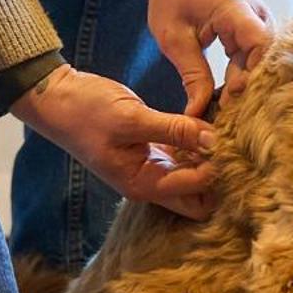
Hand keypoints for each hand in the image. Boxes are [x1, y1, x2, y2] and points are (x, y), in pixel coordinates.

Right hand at [11, 65, 218, 219]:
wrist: (56, 97)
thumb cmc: (86, 110)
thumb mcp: (132, 118)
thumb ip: (175, 130)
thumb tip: (215, 141)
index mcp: (143, 185)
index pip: (196, 192)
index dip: (218, 169)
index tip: (232, 140)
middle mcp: (151, 182)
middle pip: (200, 196)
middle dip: (220, 176)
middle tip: (236, 143)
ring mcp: (152, 165)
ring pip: (195, 172)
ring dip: (211, 156)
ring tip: (230, 128)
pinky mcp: (154, 147)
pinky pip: (185, 152)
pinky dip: (199, 141)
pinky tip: (213, 121)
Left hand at [146, 0, 273, 115]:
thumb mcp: (173, 36)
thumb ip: (190, 73)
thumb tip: (198, 112)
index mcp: (234, 7)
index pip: (260, 43)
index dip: (251, 73)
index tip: (231, 97)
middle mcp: (256, 12)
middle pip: (266, 55)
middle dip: (250, 86)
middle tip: (229, 115)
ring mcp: (258, 18)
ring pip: (263, 58)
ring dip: (248, 82)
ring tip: (228, 109)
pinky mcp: (254, 25)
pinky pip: (257, 54)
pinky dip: (245, 73)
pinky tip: (230, 93)